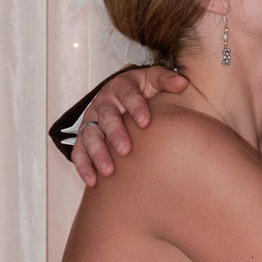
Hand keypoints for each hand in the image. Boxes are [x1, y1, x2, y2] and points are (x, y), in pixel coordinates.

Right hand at [73, 67, 187, 185]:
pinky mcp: (84, 138)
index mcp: (121, 87)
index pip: (127, 95)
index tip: (145, 122)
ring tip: (109, 171)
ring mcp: (91, 121)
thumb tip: (182, 83)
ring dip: (98, 154)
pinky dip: (84, 166)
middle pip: (107, 118)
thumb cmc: (145, 90)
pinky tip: (93, 181)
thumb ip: (167, 81)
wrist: (127, 96)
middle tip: (125, 150)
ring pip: (90, 136)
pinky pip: (79, 152)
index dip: (135, 107)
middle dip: (115, 134)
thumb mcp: (155, 80)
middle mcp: (103, 103)